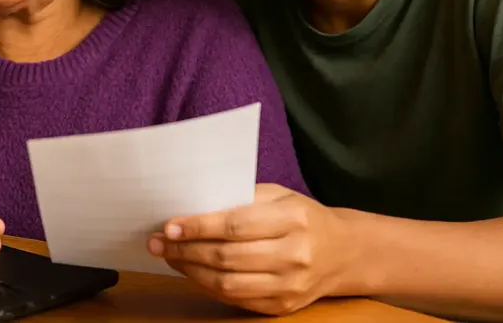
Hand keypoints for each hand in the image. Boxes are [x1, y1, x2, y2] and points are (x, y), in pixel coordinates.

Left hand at [147, 183, 356, 315]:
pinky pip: (236, 300)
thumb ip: (241, 199)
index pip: (235, 225)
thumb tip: (193, 207)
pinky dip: (208, 287)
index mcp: (292, 220)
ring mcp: (289, 285)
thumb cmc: (303, 217)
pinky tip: (192, 273)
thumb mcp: (280, 196)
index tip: (169, 226)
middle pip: (227, 257)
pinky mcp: (283, 307)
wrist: (344, 252)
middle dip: (186, 250)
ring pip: (227, 284)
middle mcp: (294, 254)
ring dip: (191, 271)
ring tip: (169, 257)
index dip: (198, 227)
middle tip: (158, 242)